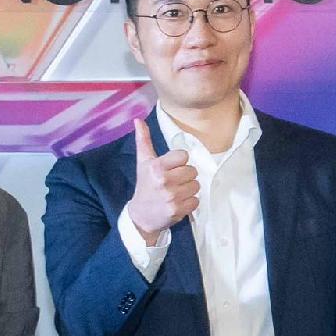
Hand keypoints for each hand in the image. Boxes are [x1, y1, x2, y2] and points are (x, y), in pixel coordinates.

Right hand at [119, 112, 201, 241]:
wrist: (141, 216)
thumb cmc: (144, 185)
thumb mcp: (143, 162)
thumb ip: (143, 140)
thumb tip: (138, 120)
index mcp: (156, 167)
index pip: (184, 156)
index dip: (179, 162)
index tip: (171, 168)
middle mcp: (164, 181)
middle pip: (192, 171)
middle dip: (185, 176)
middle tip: (174, 181)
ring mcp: (172, 197)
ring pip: (196, 185)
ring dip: (189, 189)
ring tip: (176, 192)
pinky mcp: (178, 210)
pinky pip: (196, 201)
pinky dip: (190, 202)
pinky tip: (179, 202)